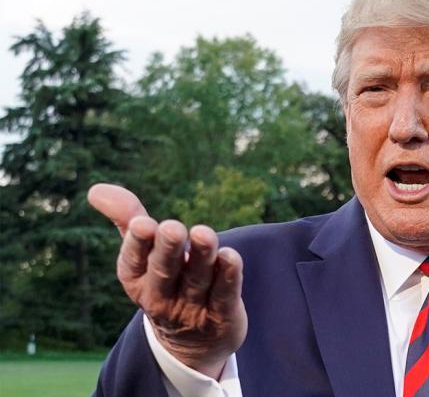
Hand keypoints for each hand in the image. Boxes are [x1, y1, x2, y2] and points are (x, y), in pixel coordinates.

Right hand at [88, 183, 246, 378]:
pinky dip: (228, 276)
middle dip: (167, 250)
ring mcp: (192, 309)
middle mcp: (161, 296)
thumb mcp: (143, 254)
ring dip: (202, 256)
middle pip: (164, 272)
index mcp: (137, 280)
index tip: (142, 223)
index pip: (133, 262)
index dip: (138, 244)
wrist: (193, 342)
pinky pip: (224, 295)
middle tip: (172, 228)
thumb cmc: (165, 281)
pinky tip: (231, 256)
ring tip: (204, 233)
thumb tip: (95, 189)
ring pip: (197, 280)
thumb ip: (126, 219)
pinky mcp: (221, 316)